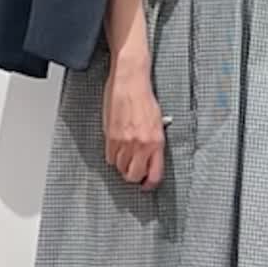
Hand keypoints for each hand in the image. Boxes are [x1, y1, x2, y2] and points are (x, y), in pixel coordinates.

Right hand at [102, 66, 167, 189]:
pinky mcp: (110, 136)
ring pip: (120, 167)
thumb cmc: (144, 98)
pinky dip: (113, 156)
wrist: (130, 82)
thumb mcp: (157, 123)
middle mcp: (141, 144)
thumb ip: (154, 143)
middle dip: (134, 176)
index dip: (150, 183)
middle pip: (133, 175)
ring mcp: (124, 142)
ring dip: (122, 165)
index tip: (147, 184)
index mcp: (156, 142)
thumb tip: (151, 160)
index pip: (154, 174)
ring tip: (126, 155)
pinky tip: (117, 147)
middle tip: (135, 170)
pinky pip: (109, 157)